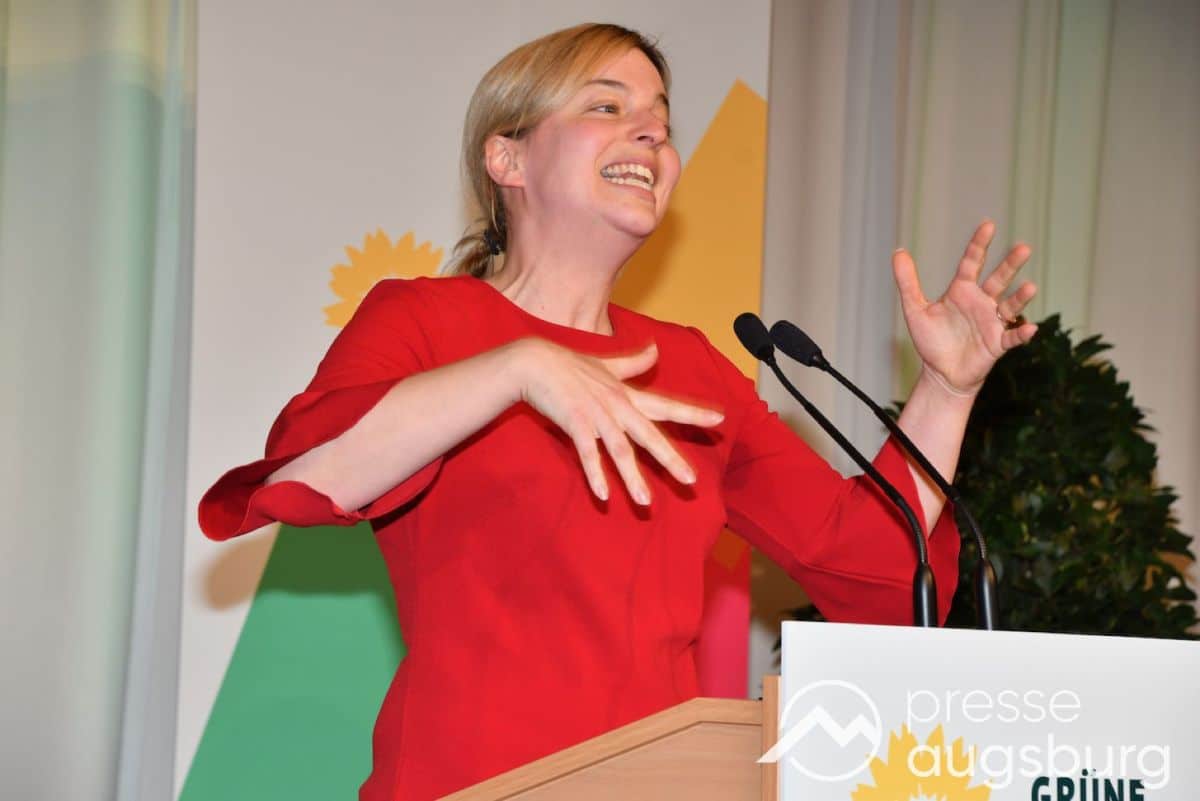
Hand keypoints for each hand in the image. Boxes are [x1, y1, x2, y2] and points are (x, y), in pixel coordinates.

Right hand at [511, 338, 723, 504]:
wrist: (535, 362)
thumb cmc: (570, 364)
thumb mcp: (607, 364)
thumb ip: (634, 363)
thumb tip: (656, 348)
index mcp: (627, 395)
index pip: (666, 406)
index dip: (693, 413)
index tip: (719, 420)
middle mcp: (618, 405)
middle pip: (649, 436)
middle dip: (670, 459)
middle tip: (691, 481)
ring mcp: (597, 415)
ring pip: (620, 450)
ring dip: (632, 477)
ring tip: (645, 502)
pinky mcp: (575, 423)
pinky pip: (588, 453)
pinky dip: (595, 473)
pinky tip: (603, 495)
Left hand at [893, 220, 1038, 395]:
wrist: (941, 373)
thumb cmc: (931, 340)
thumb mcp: (915, 310)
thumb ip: (907, 282)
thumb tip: (898, 252)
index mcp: (962, 291)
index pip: (972, 263)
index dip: (979, 245)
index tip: (988, 225)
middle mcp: (981, 303)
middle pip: (998, 279)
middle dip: (1010, 264)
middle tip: (1023, 247)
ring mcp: (991, 322)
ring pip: (1010, 306)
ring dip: (1020, 298)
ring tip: (1030, 287)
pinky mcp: (996, 344)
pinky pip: (1012, 337)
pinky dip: (1021, 333)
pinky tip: (1030, 328)